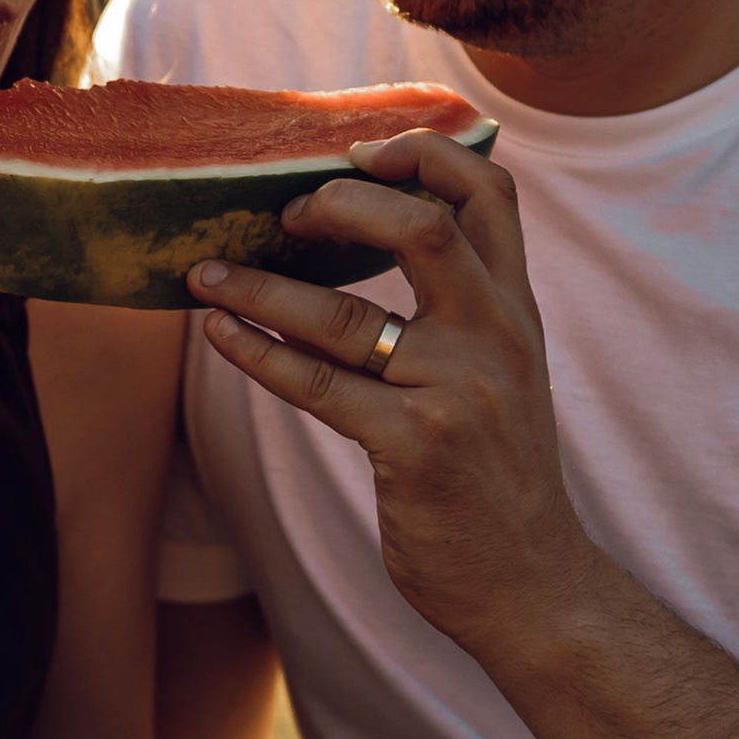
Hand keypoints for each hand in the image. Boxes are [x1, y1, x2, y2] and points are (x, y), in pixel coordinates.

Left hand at [189, 129, 591, 669]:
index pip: (491, 196)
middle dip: (343, 204)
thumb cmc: (498, 481)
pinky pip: (317, 386)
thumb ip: (467, 316)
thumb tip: (389, 248)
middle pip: (424, 228)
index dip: (426, 154)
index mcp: (518, 313)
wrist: (531, 585)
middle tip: (285, 213)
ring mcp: (456, 392)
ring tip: (206, 276)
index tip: (362, 153)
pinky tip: (221, 336)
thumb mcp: (505, 380)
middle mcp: (496, 338)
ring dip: (261, 290)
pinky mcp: (413, 447)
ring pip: (346, 314)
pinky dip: (259, 355)